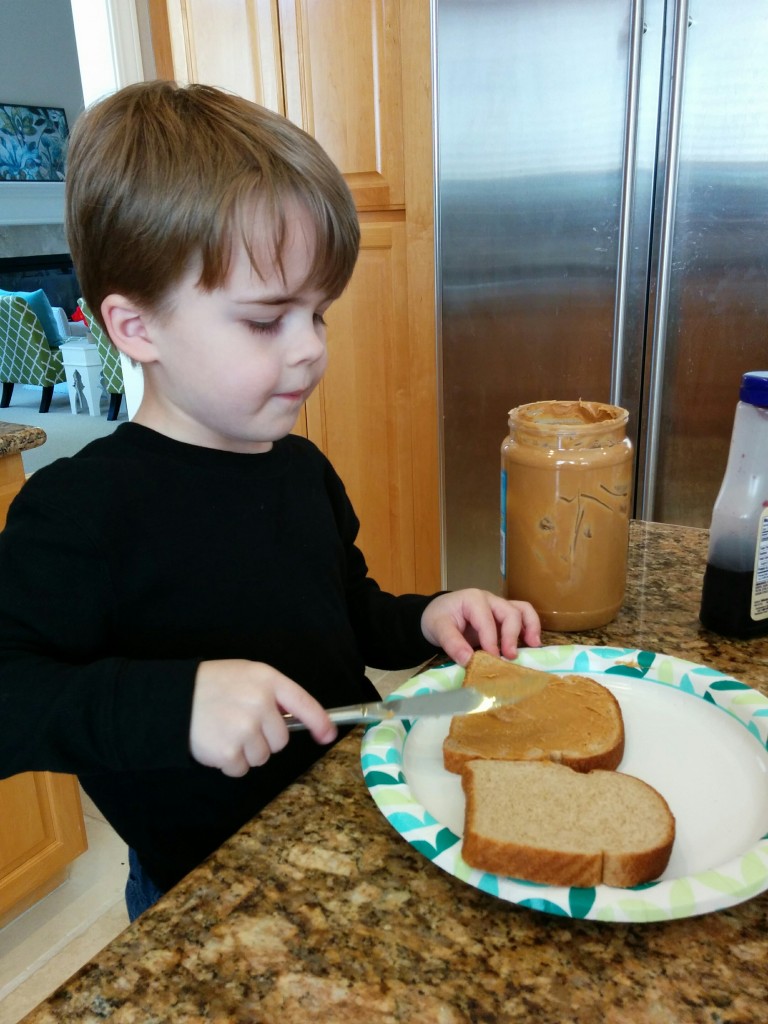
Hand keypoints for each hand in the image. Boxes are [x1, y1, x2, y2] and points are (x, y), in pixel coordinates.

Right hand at [189, 660, 336, 776]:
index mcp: (267, 679)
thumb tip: (296, 719)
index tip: (327, 735)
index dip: (320, 722)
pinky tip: (216, 745)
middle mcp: (260, 702)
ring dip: (245, 752)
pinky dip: (229, 764)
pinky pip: (242, 769)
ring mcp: (246, 727)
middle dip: (264, 739)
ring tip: (224, 732)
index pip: (303, 703)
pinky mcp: (230, 750)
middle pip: (281, 739)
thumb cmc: (209, 686)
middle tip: (239, 725)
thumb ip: (271, 693)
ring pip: (262, 757)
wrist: (171, 699)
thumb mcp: (244, 675)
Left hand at [420, 590, 540, 666]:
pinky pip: (523, 616)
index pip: (487, 620)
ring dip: (530, 627)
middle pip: (510, 612)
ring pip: (522, 609)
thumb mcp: (439, 629)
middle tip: (509, 656)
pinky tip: (532, 644)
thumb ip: (452, 644)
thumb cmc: (438, 619)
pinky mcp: (503, 616)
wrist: (437, 614)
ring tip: (533, 646)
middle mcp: (490, 599)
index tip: (492, 659)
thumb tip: (468, 661)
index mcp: (473, 599)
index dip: (491, 640)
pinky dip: (530, 628)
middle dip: (511, 635)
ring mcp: (499, 606)